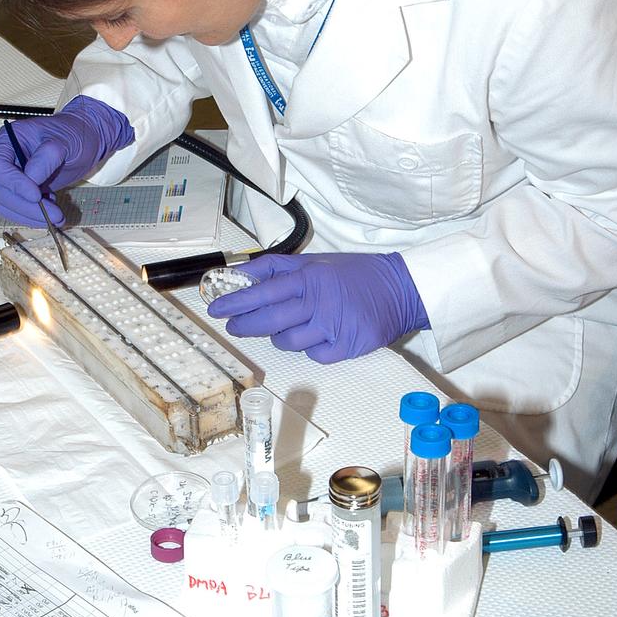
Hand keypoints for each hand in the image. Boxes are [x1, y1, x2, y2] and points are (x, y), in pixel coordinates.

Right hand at [0, 96, 133, 225]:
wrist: (80, 142)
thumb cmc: (72, 135)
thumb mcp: (65, 141)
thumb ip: (47, 157)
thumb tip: (31, 180)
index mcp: (7, 141)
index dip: (13, 184)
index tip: (37, 196)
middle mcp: (2, 161)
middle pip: (1, 192)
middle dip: (28, 207)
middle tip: (56, 215)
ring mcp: (8, 179)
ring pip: (6, 206)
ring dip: (31, 216)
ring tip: (58, 215)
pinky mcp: (17, 193)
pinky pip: (16, 212)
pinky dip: (33, 217)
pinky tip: (52, 208)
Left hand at [207, 252, 428, 363]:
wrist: (400, 289)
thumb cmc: (353, 274)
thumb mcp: (315, 261)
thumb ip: (277, 269)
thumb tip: (241, 275)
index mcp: (310, 277)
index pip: (264, 291)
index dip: (237, 301)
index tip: (216, 307)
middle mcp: (320, 301)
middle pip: (270, 320)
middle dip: (245, 325)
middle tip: (232, 326)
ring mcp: (334, 326)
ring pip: (289, 341)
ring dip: (279, 337)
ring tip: (284, 327)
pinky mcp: (347, 347)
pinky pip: (313, 355)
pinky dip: (308, 348)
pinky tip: (315, 336)